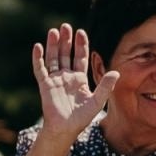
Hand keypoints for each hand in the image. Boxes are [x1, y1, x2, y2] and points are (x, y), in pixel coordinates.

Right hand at [33, 24, 118, 143]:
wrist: (64, 129)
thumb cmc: (81, 118)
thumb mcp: (97, 101)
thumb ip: (106, 86)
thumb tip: (117, 72)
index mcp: (79, 79)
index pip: (80, 57)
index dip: (80, 44)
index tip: (80, 32)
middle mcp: (66, 77)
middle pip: (65, 54)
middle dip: (66, 40)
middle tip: (65, 26)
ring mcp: (55, 80)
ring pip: (53, 58)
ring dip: (53, 45)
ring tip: (54, 31)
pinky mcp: (45, 85)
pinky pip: (40, 69)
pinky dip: (38, 58)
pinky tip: (38, 47)